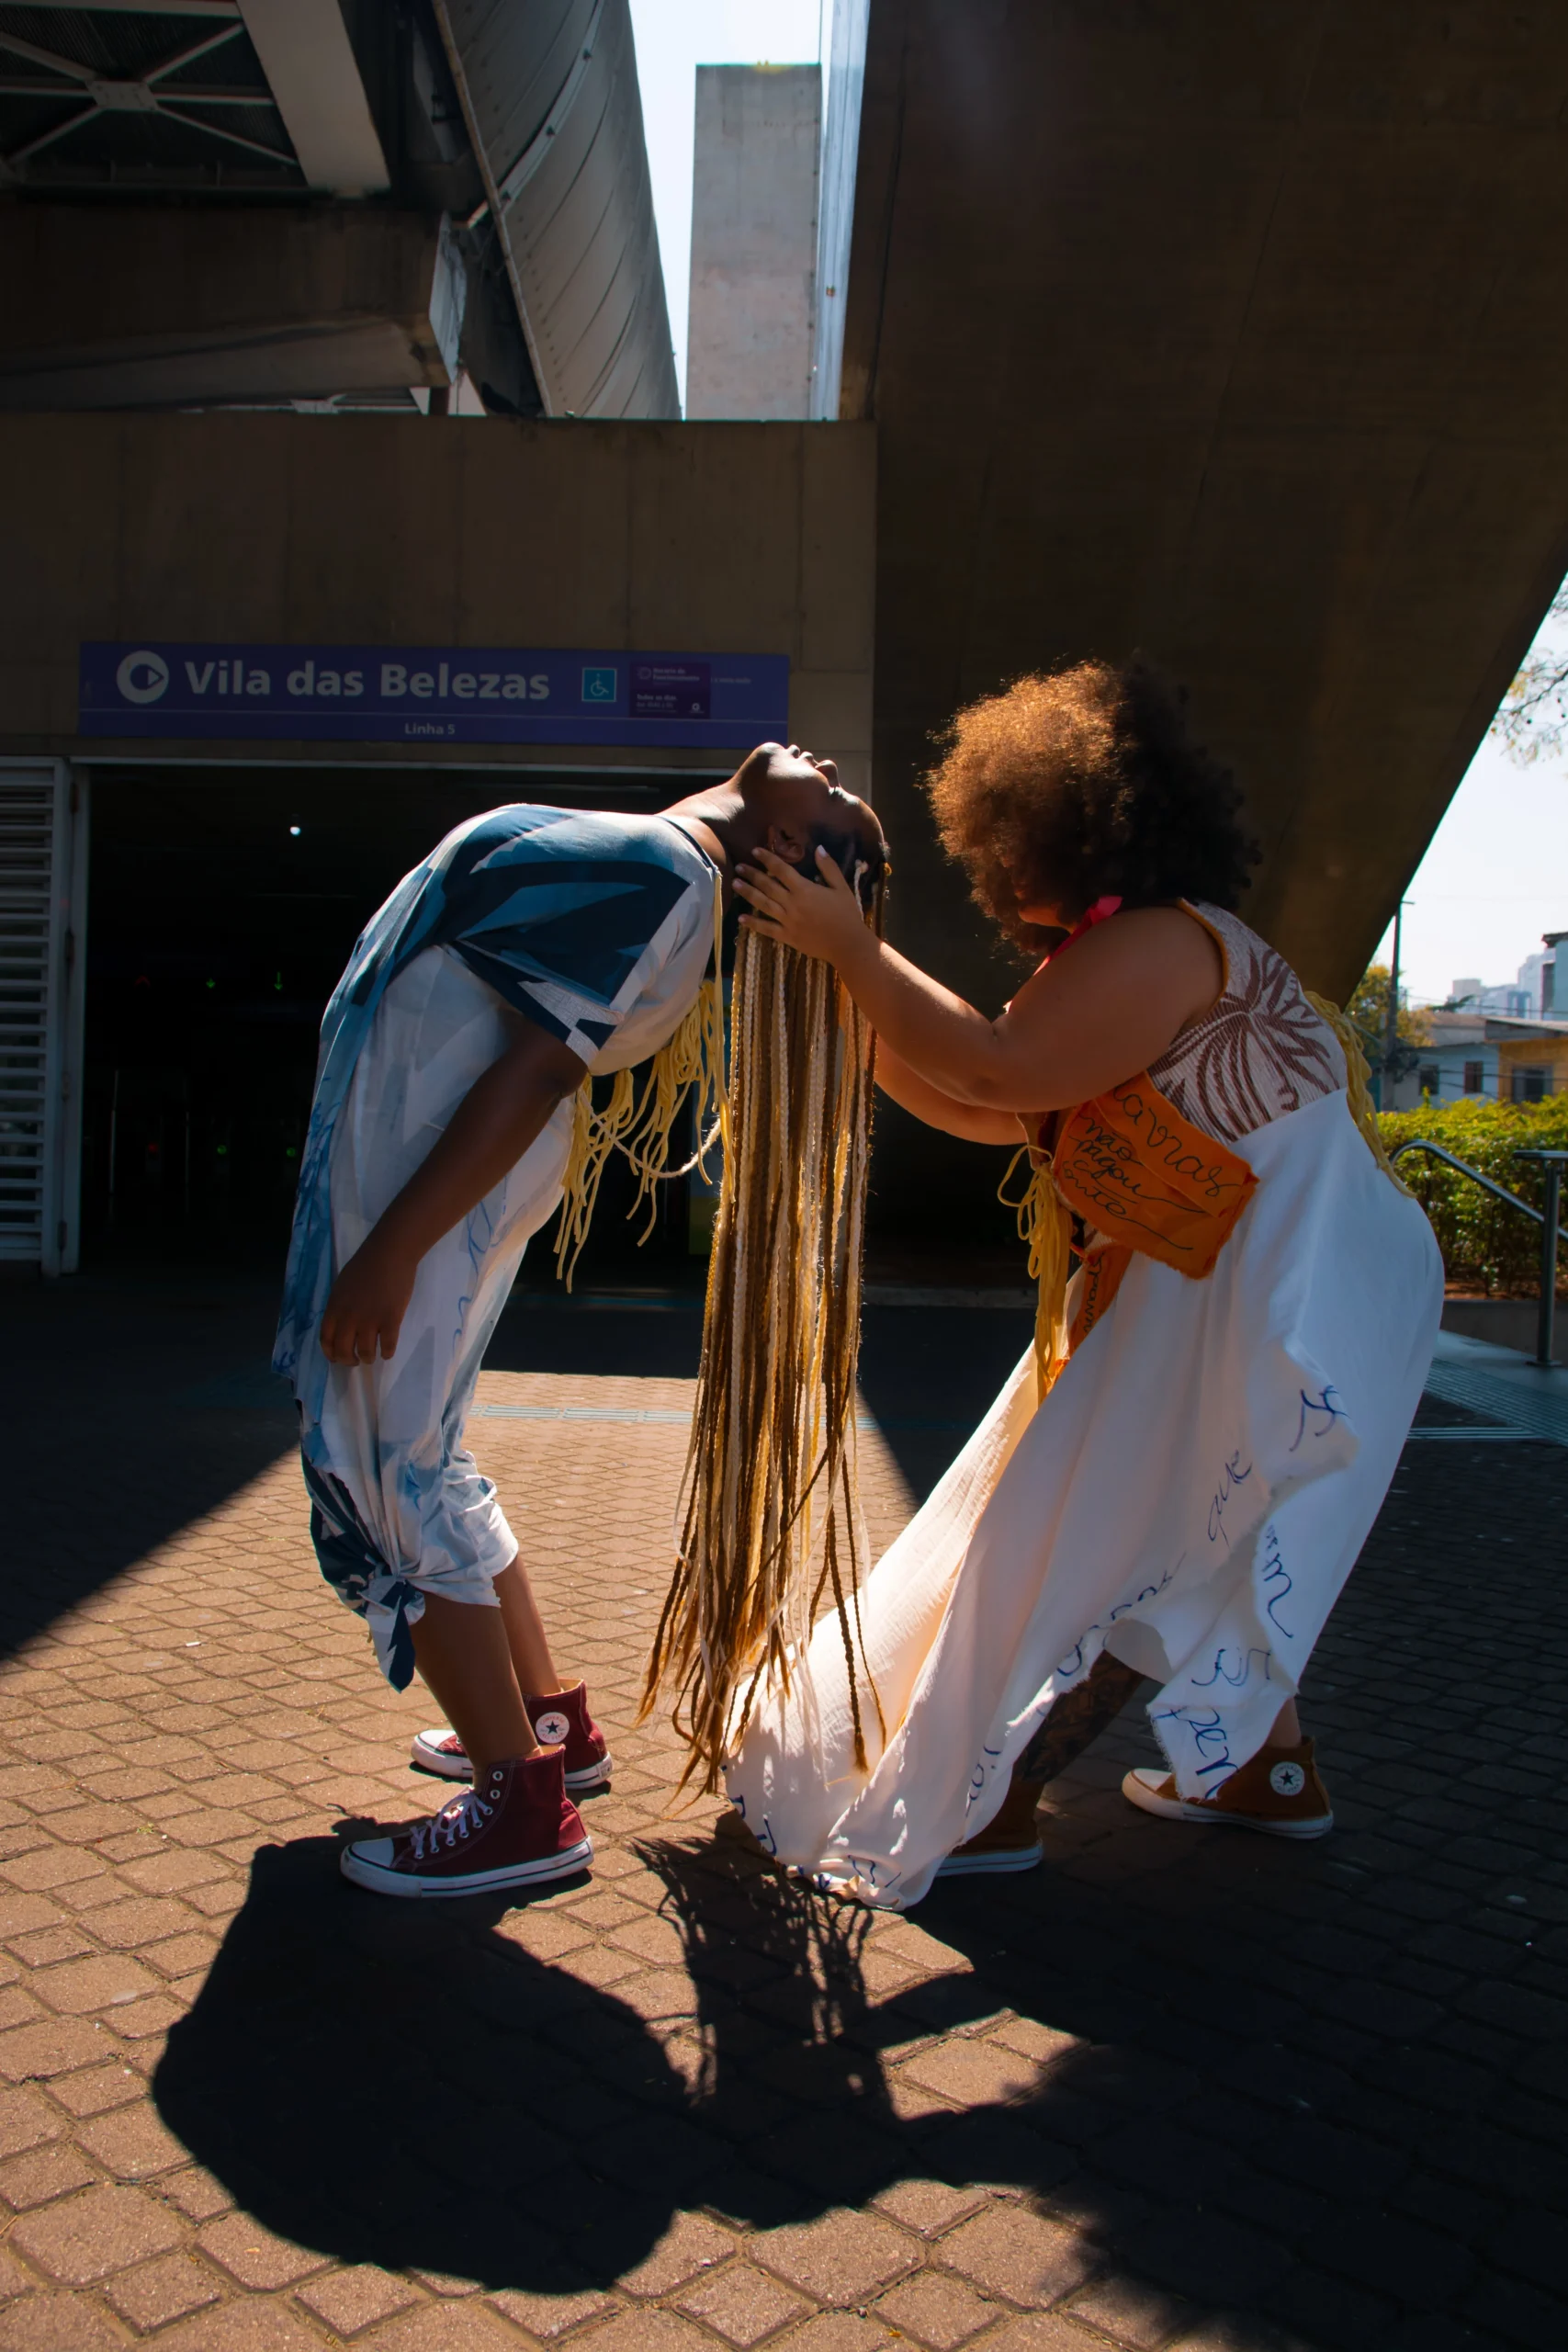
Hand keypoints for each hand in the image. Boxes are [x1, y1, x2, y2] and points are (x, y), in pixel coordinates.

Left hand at [320, 1235, 417, 1365]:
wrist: (389, 1253)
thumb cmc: (365, 1265)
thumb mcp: (341, 1285)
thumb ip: (339, 1307)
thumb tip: (342, 1326)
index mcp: (335, 1307)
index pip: (326, 1339)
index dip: (330, 1353)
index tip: (336, 1359)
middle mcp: (349, 1317)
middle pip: (343, 1350)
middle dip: (348, 1361)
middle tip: (355, 1361)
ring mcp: (371, 1320)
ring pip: (365, 1352)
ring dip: (367, 1358)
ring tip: (371, 1357)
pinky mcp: (391, 1320)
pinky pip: (387, 1346)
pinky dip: (387, 1353)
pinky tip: (387, 1352)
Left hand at [734, 845, 867, 965]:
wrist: (847, 944)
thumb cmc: (847, 914)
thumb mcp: (842, 888)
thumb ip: (829, 867)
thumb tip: (818, 848)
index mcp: (804, 889)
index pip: (781, 869)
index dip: (767, 859)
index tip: (755, 851)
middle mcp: (792, 903)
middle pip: (767, 886)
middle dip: (752, 874)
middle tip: (739, 867)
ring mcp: (787, 921)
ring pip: (763, 904)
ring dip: (747, 893)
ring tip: (734, 884)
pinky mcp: (787, 936)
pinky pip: (766, 928)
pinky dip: (753, 923)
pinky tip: (741, 918)